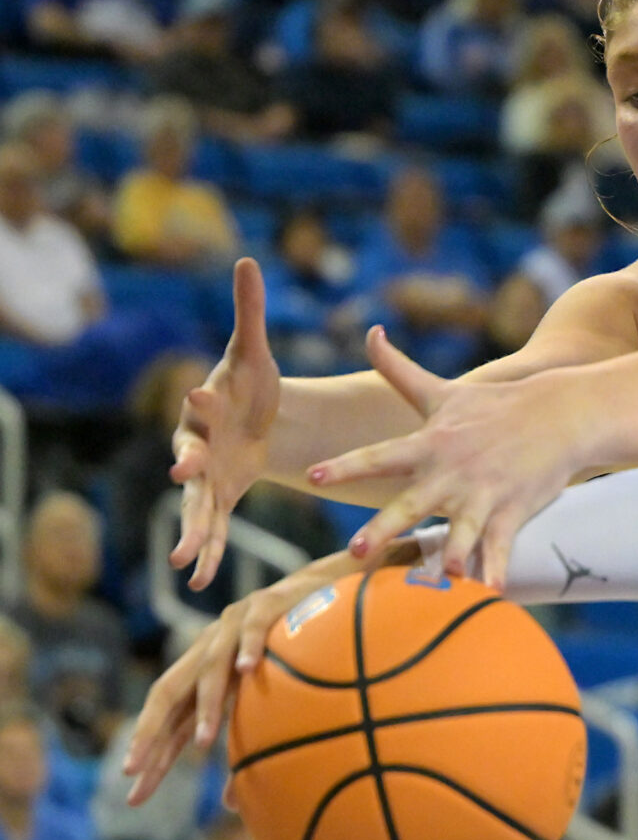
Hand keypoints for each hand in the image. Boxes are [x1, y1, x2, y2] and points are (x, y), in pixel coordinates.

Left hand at [122, 538, 421, 805]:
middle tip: (134, 770)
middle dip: (148, 733)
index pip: (167, 718)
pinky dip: (248, 649)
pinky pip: (254, 630)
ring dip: (206, 705)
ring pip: (209, 667)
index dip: (150, 752)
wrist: (327, 586)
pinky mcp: (266, 606)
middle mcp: (209, 648)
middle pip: (167, 691)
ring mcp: (233, 625)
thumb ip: (248, 741)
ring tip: (201, 742)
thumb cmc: (299, 650)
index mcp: (206, 673)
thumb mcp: (271, 698)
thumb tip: (230, 807)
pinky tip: (246, 670)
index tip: (133, 792)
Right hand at [170, 258, 281, 589]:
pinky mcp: (220, 498)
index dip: (201, 398)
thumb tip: (246, 258)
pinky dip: (209, 552)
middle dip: (189, 466)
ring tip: (183, 560)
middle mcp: (198, 443)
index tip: (201, 393)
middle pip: (190, 456)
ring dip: (191, 530)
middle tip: (184, 475)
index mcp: (207, 406)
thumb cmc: (248, 381)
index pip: (201, 400)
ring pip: (196, 505)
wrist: (251, 415)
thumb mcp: (253, 350)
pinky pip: (213, 528)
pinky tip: (200, 581)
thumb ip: (248, 311)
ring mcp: (206, 476)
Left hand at [306, 326, 581, 587]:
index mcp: (430, 445)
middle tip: (357, 551)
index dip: (346, 465)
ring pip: (461, 529)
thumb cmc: (495, 405)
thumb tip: (371, 331)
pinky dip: (497, 567)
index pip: (379, 456)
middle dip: (383, 527)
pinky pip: (502, 544)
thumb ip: (398, 369)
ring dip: (451, 554)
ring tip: (441, 579)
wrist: (559, 414)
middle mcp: (452, 472)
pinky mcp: (514, 509)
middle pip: (412, 503)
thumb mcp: (442, 390)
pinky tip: (490, 591)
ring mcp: (484, 493)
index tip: (315, 474)